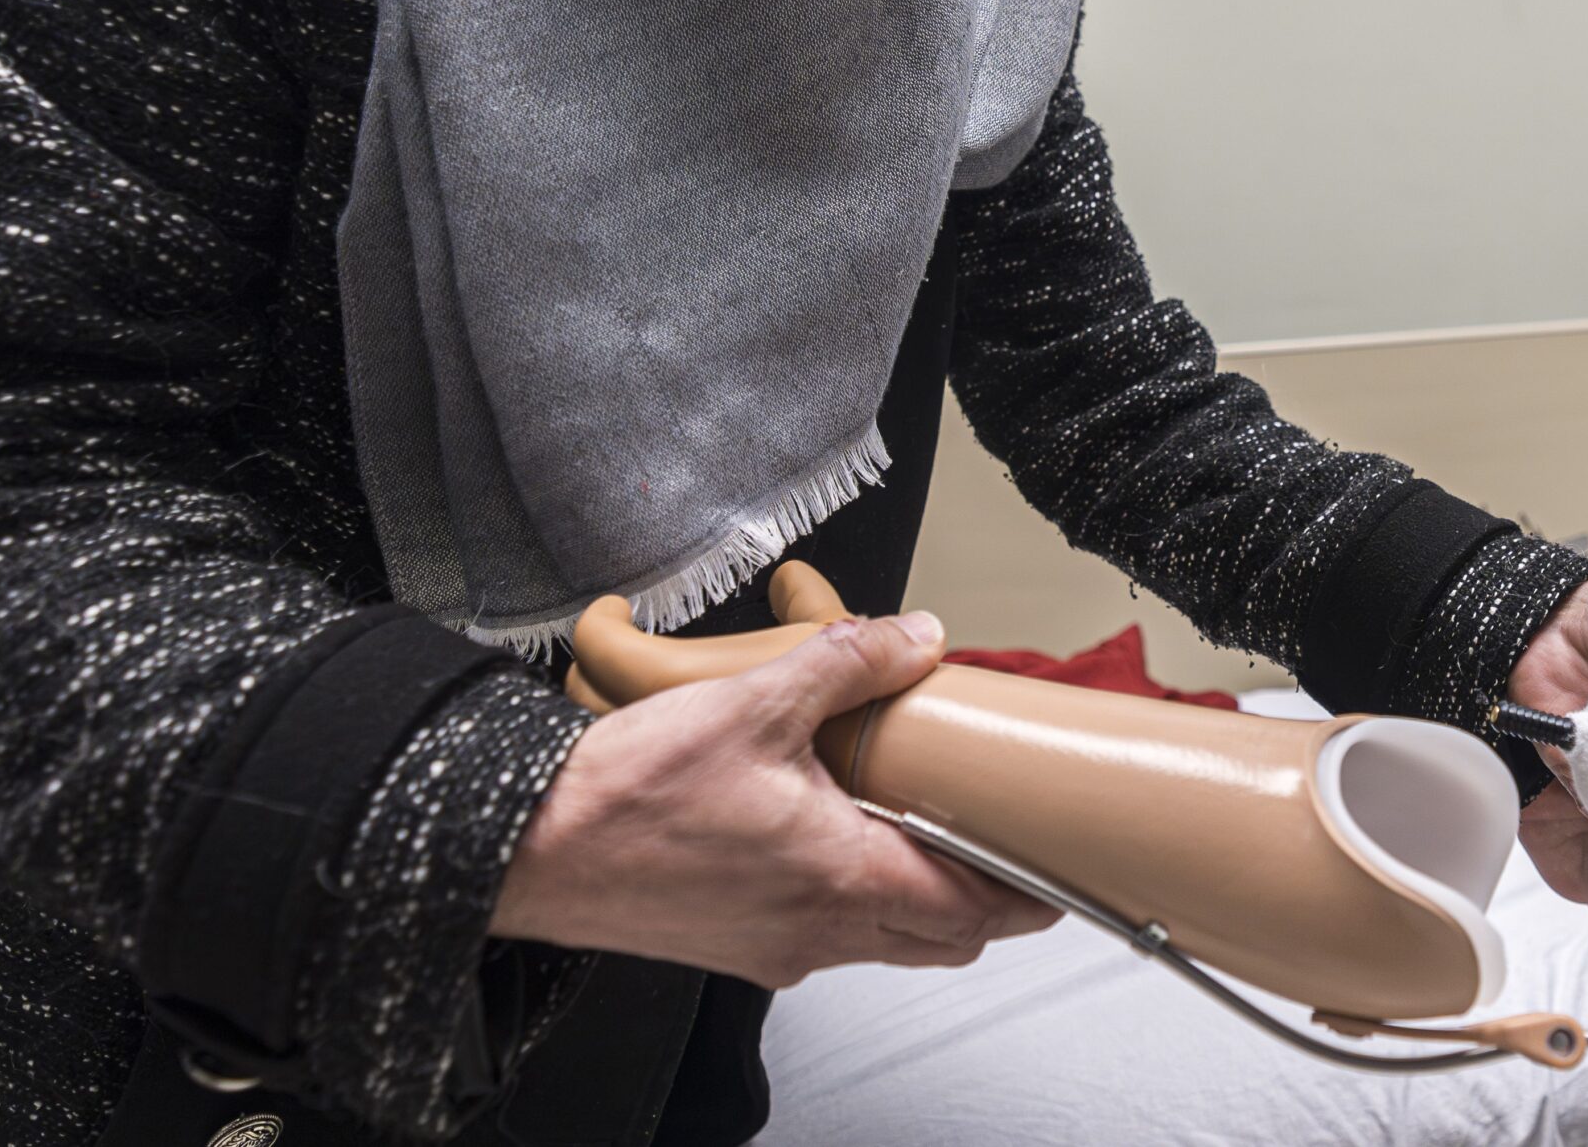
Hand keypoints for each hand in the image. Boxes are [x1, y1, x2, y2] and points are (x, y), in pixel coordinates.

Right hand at [493, 611, 1055, 984]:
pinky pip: (825, 938)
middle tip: (1011, 854)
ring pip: (884, 942)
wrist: (526, 846)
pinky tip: (839, 844)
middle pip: (940, 939)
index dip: (1027, 893)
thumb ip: (849, 663)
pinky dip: (857, 901)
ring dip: (921, 901)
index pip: (970, 907)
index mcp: (838, 877)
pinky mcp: (734, 947)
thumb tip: (917, 638)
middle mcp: (814, 931)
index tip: (1062, 873)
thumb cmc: (626, 794)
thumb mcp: (754, 702)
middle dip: (987, 904)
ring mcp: (772, 949)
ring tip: (932, 836)